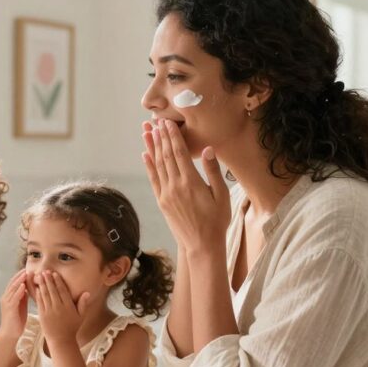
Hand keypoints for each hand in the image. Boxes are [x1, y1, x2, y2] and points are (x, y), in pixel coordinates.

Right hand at [0, 269, 28, 338]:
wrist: (10, 334)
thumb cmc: (16, 321)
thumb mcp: (20, 305)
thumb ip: (22, 296)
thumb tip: (27, 287)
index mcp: (9, 297)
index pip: (14, 283)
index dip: (20, 276)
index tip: (28, 270)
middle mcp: (6, 297)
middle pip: (12, 283)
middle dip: (20, 275)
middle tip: (27, 268)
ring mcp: (6, 302)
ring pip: (13, 288)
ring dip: (19, 280)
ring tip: (26, 273)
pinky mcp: (9, 308)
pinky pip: (14, 297)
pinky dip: (19, 291)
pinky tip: (23, 286)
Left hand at [34, 271, 88, 347]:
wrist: (61, 341)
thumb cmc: (72, 328)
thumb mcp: (81, 316)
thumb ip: (83, 304)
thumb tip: (87, 293)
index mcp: (68, 306)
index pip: (62, 290)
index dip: (58, 281)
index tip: (55, 274)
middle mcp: (58, 307)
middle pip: (52, 290)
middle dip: (49, 279)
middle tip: (46, 271)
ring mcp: (49, 311)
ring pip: (45, 294)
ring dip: (43, 284)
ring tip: (41, 276)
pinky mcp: (42, 315)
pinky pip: (40, 301)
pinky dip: (38, 294)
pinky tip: (37, 288)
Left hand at [142, 119, 229, 253]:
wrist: (201, 245)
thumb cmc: (217, 221)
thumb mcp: (222, 195)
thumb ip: (213, 171)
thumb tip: (208, 149)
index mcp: (191, 182)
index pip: (179, 153)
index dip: (172, 136)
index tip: (167, 122)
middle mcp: (175, 186)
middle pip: (165, 156)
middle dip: (160, 137)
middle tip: (155, 121)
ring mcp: (166, 194)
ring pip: (157, 165)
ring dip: (152, 147)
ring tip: (147, 132)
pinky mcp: (162, 202)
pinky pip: (153, 179)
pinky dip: (148, 165)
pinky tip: (145, 155)